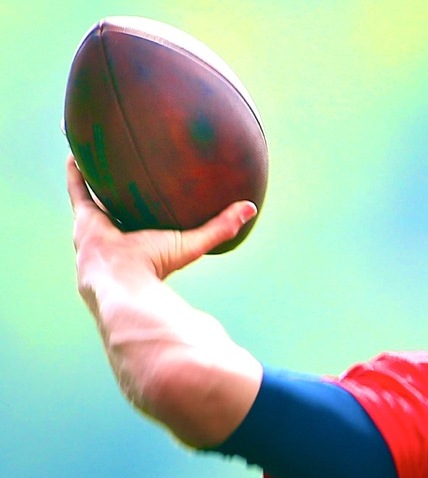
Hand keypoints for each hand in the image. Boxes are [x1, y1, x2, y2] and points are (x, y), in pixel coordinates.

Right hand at [67, 156, 256, 287]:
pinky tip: (78, 149)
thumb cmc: (158, 265)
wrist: (122, 278)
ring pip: (99, 193)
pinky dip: (77, 170)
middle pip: (123, 202)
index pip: (150, 216)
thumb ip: (221, 227)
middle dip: (125, 186)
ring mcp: (100, 224)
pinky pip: (78, 188)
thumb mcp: (194, 242)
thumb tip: (251, 208)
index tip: (159, 184)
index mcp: (144, 238)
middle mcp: (121, 230)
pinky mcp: (84, 217)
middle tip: (131, 162)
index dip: (153, 201)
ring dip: (100, 174)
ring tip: (101, 150)